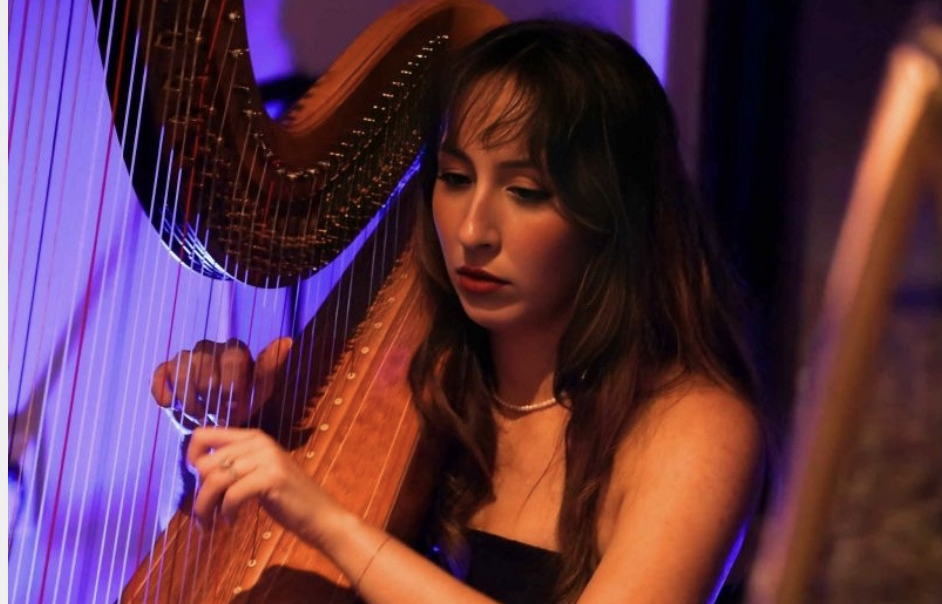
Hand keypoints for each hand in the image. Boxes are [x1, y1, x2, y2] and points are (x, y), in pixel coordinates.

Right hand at [152, 337, 291, 430]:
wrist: (216, 423)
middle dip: (211, 394)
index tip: (235, 407)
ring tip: (198, 415)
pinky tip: (170, 405)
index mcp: (235, 350)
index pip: (233, 357)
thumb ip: (270, 368)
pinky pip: (161, 373)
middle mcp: (210, 347)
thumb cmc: (242, 404)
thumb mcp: (260, 390)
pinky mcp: (167, 370)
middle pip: (206, 364)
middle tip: (217, 414)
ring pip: (183, 366)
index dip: (233, 384)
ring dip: (189, 396)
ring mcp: (188, 357)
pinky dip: (163, 389)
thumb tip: (287, 340)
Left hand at [187, 427, 339, 544]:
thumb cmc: (286, 498)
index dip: (190, 458)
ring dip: (206, 508)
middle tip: (206, 514)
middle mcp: (259, 441)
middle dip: (199, 494)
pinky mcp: (272, 478)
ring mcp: (267, 458)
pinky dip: (226, 513)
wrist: (321, 515)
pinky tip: (232, 522)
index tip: (197, 482)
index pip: (203, 435)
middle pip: (205, 464)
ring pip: (214, 481)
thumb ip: (234, 464)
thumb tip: (194, 468)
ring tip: (211, 524)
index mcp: (253, 436)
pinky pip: (232, 495)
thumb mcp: (258, 472)